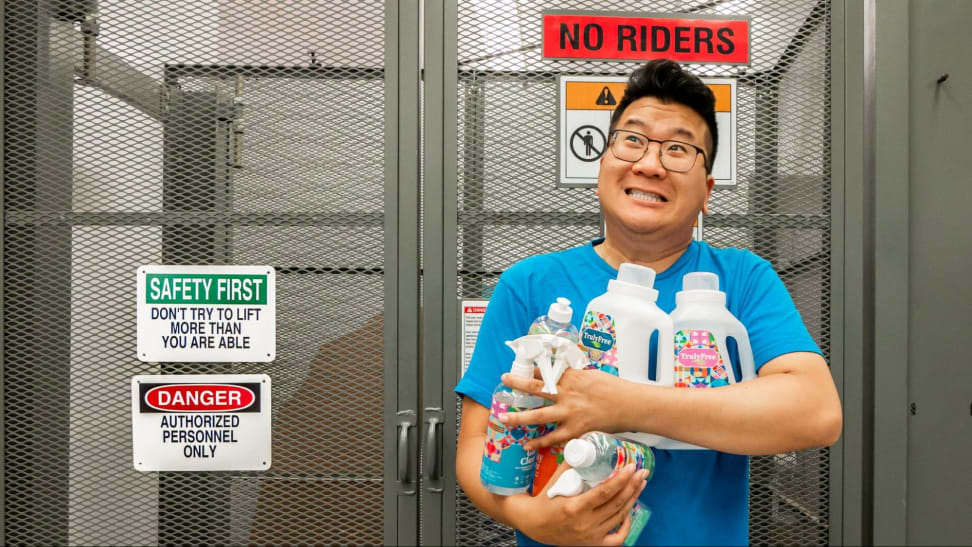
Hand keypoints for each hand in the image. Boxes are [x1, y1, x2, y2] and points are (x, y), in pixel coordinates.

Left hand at [500, 368, 633, 449]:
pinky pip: (554, 438)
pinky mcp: (576, 429)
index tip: (518, 366)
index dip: (530, 368)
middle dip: (517, 383)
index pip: (546, 370)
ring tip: (504, 419)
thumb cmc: (615, 389)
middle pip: (536, 388)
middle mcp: (567, 393)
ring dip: (519, 418)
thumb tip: (565, 376)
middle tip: (504, 380)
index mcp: (572, 377)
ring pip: (539, 416)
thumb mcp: (593, 376)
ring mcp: (570, 412)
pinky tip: (527, 445)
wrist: (631, 405)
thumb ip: (576, 377)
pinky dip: (540, 443)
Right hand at [509, 463, 647, 545]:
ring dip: (632, 499)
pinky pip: (617, 539)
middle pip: (616, 504)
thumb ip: (573, 464)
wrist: (533, 523)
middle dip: (632, 485)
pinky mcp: (592, 544)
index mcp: (574, 507)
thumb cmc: (544, 498)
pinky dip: (626, 526)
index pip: (605, 492)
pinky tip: (629, 512)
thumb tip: (588, 445)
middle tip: (641, 472)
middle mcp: (585, 524)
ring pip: (619, 517)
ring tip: (639, 484)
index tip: (631, 467)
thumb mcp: (556, 479)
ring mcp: (590, 536)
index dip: (621, 479)